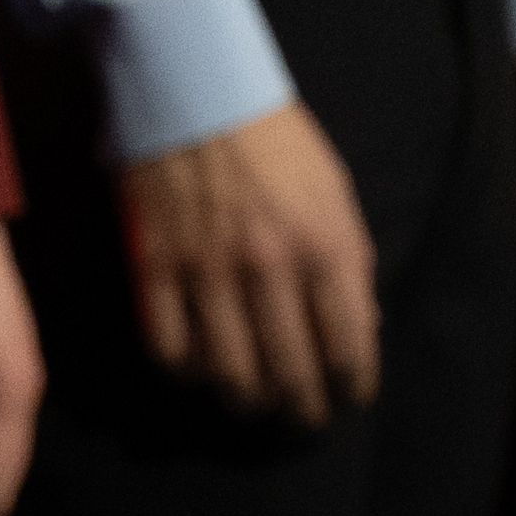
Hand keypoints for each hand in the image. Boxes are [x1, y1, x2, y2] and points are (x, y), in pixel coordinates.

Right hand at [116, 99, 383, 424]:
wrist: (199, 95)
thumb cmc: (280, 145)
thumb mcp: (337, 195)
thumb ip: (350, 261)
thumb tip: (359, 326)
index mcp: (325, 244)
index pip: (348, 341)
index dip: (354, 382)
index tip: (353, 398)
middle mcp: (269, 267)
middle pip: (290, 369)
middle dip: (304, 407)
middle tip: (307, 419)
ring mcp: (207, 272)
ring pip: (229, 372)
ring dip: (248, 401)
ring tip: (259, 404)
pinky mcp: (156, 269)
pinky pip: (169, 348)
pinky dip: (188, 371)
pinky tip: (203, 370)